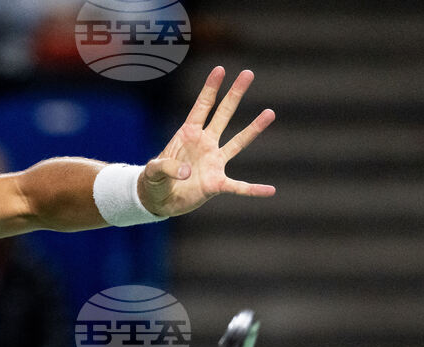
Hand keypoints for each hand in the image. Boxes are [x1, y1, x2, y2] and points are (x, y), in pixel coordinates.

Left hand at [138, 66, 275, 217]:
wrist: (158, 200)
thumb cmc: (154, 180)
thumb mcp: (153, 171)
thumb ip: (167, 167)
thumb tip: (187, 172)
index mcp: (188, 134)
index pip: (202, 106)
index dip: (210, 88)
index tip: (220, 69)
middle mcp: (205, 143)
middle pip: (224, 114)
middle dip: (235, 94)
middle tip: (248, 73)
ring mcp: (213, 162)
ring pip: (238, 142)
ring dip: (254, 128)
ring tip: (270, 112)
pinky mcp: (217, 184)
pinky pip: (239, 187)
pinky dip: (254, 190)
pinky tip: (270, 190)